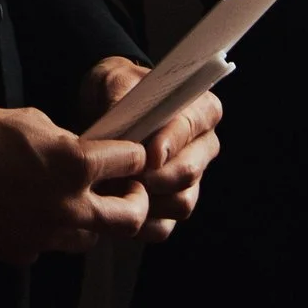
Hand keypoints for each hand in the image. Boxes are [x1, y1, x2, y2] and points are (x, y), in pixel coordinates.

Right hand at [0, 104, 151, 266]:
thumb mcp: (32, 120)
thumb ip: (66, 142)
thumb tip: (78, 152)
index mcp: (76, 164)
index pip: (133, 162)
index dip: (134, 156)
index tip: (130, 155)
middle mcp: (70, 205)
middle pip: (131, 218)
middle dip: (137, 203)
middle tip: (129, 192)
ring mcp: (47, 235)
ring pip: (91, 238)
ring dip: (92, 221)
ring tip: (76, 203)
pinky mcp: (23, 252)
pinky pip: (51, 247)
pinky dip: (49, 233)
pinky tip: (32, 214)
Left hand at [77, 56, 223, 237]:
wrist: (103, 113)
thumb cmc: (117, 90)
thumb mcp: (115, 80)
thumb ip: (120, 96)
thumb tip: (120, 124)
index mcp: (201, 110)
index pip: (191, 127)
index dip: (171, 143)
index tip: (150, 155)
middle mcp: (203, 147)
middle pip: (189, 171)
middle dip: (155, 178)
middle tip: (125, 176)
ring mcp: (191, 180)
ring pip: (180, 203)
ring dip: (146, 202)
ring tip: (115, 191)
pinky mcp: (172, 207)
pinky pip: (164, 227)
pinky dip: (140, 224)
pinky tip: (117, 210)